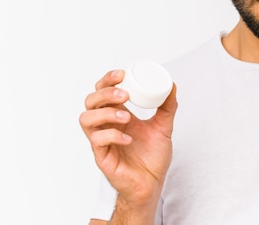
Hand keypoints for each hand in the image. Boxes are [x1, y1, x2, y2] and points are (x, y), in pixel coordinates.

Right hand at [79, 70, 177, 208]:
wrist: (152, 184)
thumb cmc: (153, 157)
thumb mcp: (164, 126)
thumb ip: (168, 106)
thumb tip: (172, 85)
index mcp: (117, 115)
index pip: (102, 91)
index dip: (107, 79)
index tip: (122, 73)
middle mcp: (106, 125)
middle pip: (90, 101)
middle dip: (104, 93)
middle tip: (124, 94)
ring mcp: (101, 141)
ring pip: (86, 119)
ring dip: (105, 113)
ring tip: (127, 117)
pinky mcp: (102, 157)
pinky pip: (97, 141)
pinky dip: (113, 135)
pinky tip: (128, 138)